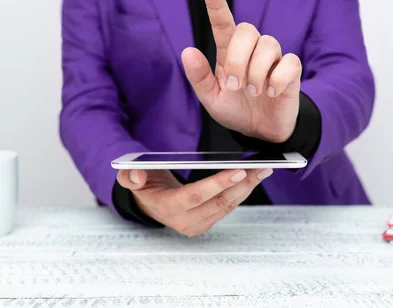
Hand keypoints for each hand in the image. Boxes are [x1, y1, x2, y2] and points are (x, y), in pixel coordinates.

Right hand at [117, 167, 271, 235]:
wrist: (150, 202)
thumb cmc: (145, 185)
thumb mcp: (131, 177)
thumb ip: (130, 176)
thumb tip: (136, 175)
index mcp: (167, 207)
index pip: (196, 195)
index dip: (218, 184)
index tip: (238, 170)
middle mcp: (185, 220)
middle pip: (218, 202)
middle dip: (242, 184)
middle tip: (260, 168)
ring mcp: (198, 224)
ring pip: (227, 206)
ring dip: (247, 188)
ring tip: (263, 170)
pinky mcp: (207, 222)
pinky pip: (228, 207)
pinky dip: (242, 192)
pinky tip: (253, 178)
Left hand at [181, 0, 301, 142]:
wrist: (261, 132)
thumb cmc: (236, 110)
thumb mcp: (212, 99)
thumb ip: (200, 78)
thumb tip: (187, 51)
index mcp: (229, 54)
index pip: (223, 23)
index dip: (217, 4)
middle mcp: (251, 51)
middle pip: (248, 30)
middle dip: (239, 58)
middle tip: (235, 85)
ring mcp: (273, 60)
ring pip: (269, 44)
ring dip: (257, 72)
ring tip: (254, 92)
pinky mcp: (291, 71)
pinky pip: (289, 62)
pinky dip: (278, 79)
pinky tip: (271, 93)